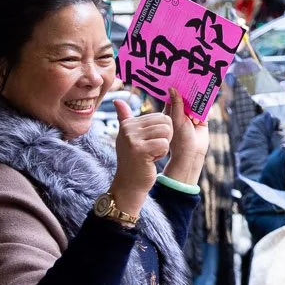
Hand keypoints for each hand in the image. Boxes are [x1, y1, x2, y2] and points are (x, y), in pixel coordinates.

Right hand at [110, 102, 171, 216]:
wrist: (129, 184)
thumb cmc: (135, 160)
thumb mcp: (130, 137)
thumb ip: (125, 118)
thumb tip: (117, 100)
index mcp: (128, 123)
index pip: (161, 117)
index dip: (162, 132)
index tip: (149, 143)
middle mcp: (128, 128)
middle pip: (166, 123)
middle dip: (165, 138)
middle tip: (151, 150)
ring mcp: (132, 139)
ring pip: (166, 133)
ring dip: (163, 146)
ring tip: (150, 154)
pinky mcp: (139, 149)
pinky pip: (164, 144)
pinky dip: (161, 154)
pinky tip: (150, 160)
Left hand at [163, 94, 206, 185]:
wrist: (191, 153)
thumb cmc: (179, 138)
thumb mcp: (176, 119)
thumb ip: (176, 104)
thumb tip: (172, 88)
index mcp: (172, 111)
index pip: (175, 95)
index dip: (179, 87)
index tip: (182, 78)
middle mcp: (182, 112)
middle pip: (188, 97)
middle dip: (192, 94)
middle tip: (196, 86)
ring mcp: (193, 116)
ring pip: (198, 103)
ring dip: (200, 105)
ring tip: (197, 110)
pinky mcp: (203, 120)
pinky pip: (206, 111)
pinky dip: (207, 111)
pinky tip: (203, 118)